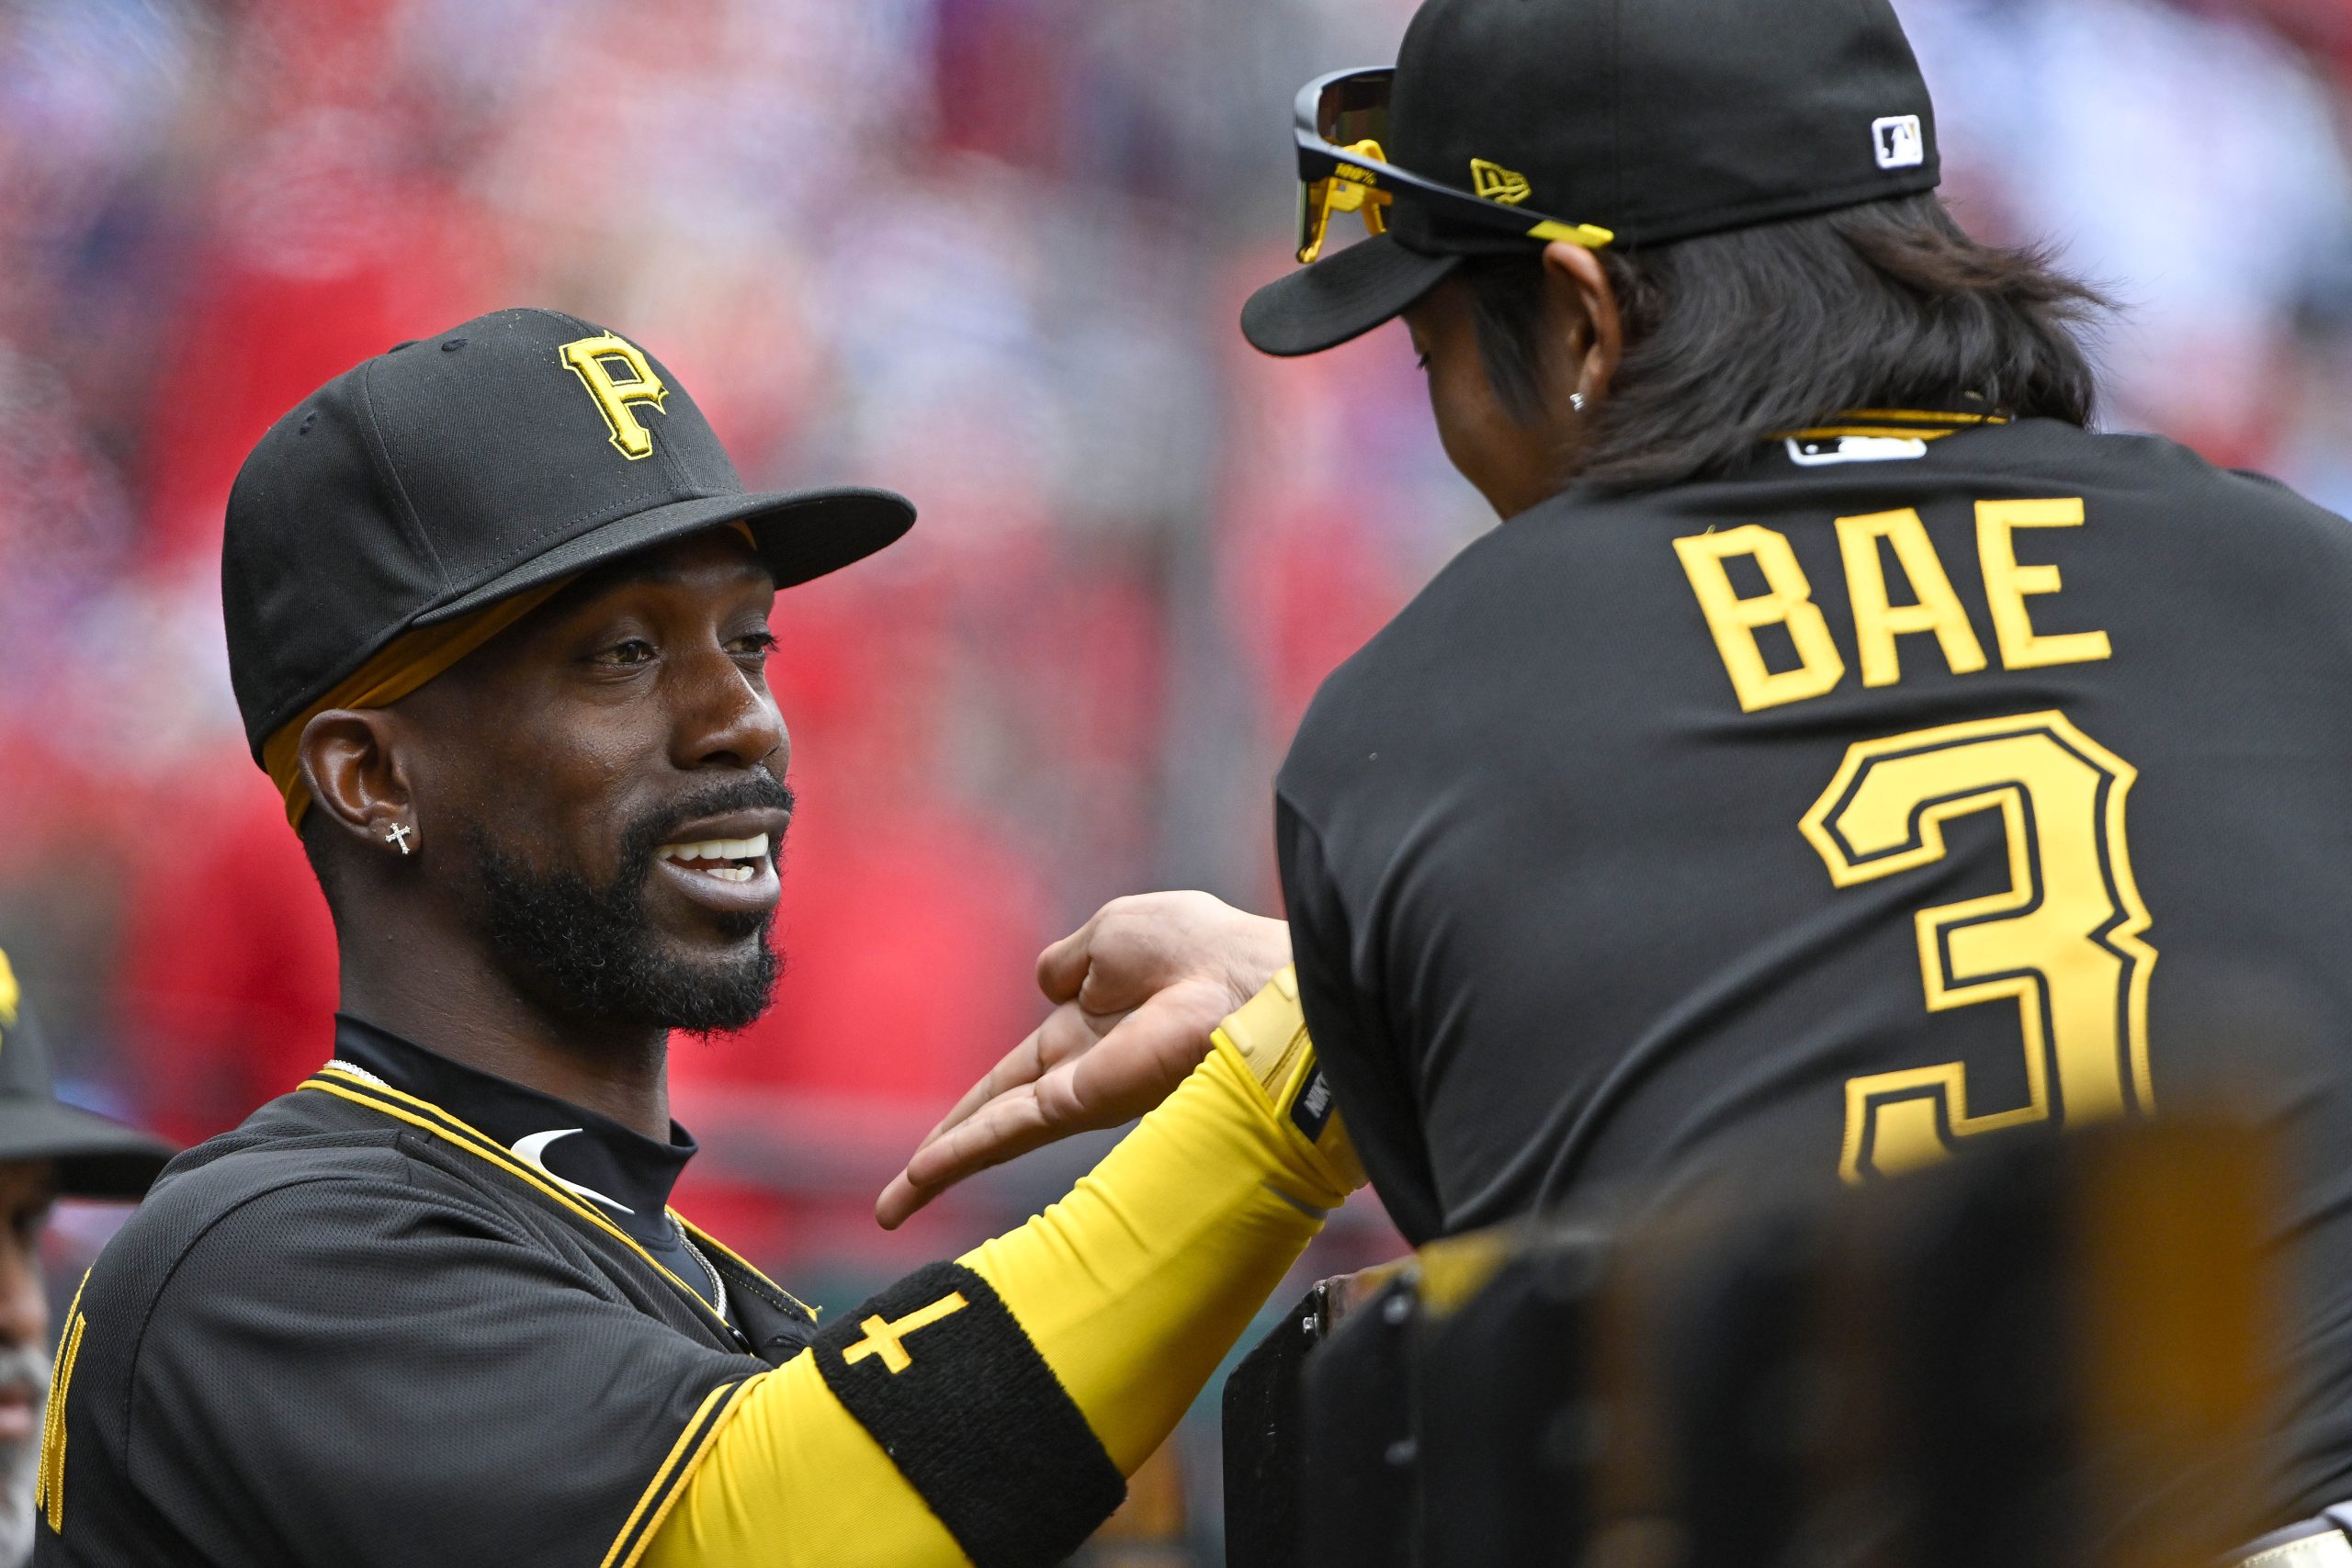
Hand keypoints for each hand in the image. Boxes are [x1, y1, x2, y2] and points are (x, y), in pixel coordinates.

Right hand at [875, 891, 1291, 1228]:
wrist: (1247, 979)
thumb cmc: (1201, 947)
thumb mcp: (1115, 934)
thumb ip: (1072, 963)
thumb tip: (1049, 982)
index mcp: (1094, 1024)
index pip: (1022, 1072)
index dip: (982, 1097)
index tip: (948, 1127)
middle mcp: (1084, 1069)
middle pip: (1000, 1116)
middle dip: (950, 1152)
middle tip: (903, 1196)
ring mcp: (1082, 1093)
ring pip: (995, 1134)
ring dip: (942, 1167)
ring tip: (894, 1206)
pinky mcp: (1083, 1104)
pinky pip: (1008, 1127)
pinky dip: (960, 1152)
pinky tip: (919, 1177)